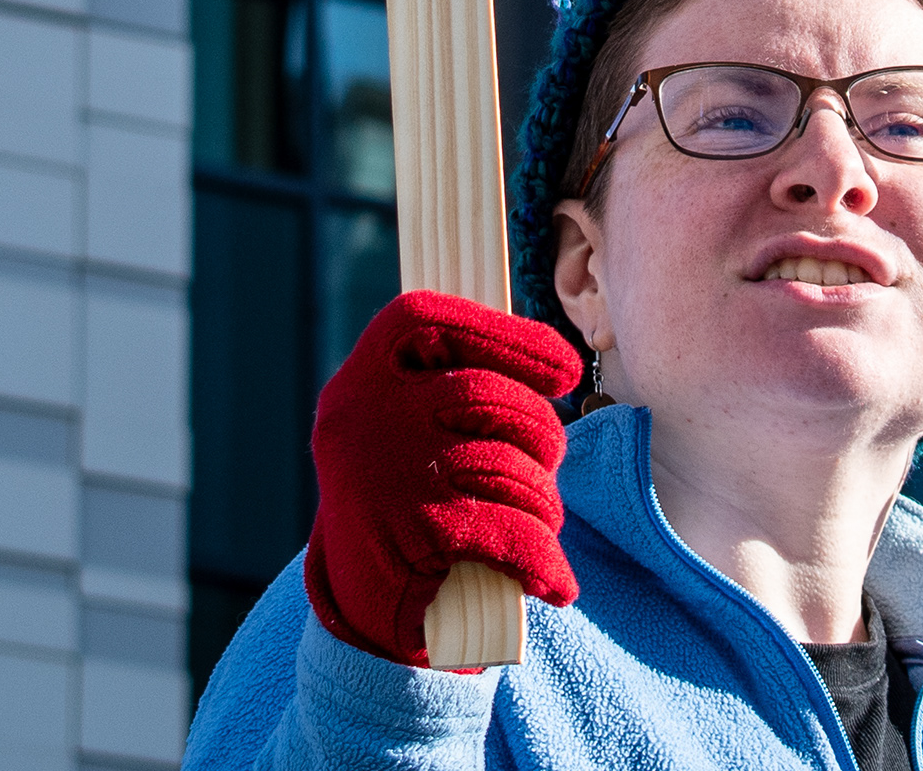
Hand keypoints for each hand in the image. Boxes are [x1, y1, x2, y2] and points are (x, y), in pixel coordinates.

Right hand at [306, 290, 583, 665]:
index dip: (506, 333)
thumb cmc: (402, 495)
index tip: (565, 367)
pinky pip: (508, 533)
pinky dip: (543, 561)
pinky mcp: (413, 535)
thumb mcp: (403, 424)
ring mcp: (387, 474)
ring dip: (542, 501)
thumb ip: (449, 381)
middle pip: (485, 394)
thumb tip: (550, 357)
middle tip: (550, 462)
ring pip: (505, 465)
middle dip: (540, 431)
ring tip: (541, 524)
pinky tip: (555, 581)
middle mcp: (366, 416)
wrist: (357, 603)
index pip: (431, 319)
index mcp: (363, 377)